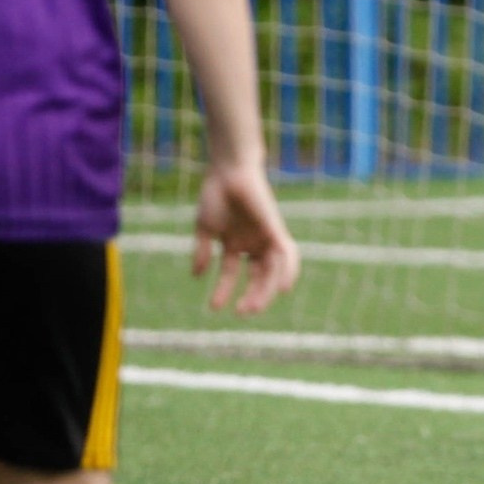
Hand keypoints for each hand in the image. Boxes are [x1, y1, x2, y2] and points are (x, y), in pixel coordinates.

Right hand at [193, 161, 301, 313]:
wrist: (228, 170)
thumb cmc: (216, 194)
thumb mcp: (205, 228)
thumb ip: (202, 252)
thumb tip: (196, 276)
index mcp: (236, 244)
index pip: (234, 274)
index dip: (224, 291)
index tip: (215, 308)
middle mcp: (253, 243)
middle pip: (257, 277)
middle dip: (251, 296)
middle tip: (241, 312)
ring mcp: (265, 237)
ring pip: (272, 271)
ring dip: (265, 290)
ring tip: (254, 306)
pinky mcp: (275, 228)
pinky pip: (287, 254)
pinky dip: (287, 271)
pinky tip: (282, 288)